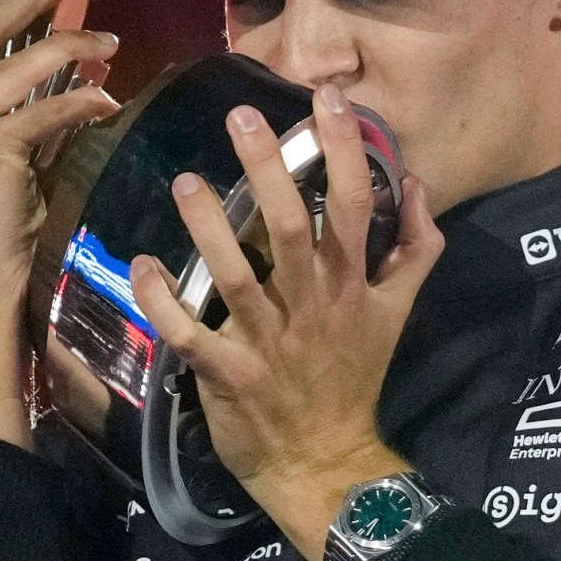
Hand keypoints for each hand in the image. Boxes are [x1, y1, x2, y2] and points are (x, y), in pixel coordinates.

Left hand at [129, 84, 444, 560]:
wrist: (326, 460)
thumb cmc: (354, 377)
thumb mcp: (397, 311)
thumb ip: (415, 247)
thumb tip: (419, 184)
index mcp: (350, 284)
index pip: (355, 206)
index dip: (344, 151)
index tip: (328, 99)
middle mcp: (310, 304)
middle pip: (292, 228)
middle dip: (268, 171)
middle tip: (241, 117)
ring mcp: (267, 340)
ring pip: (237, 276)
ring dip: (208, 228)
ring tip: (186, 182)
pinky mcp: (228, 372)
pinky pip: (189, 334)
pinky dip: (162, 301)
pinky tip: (142, 264)